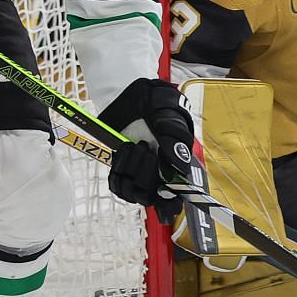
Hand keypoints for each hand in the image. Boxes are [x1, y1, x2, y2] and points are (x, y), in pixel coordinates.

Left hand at [100, 78, 196, 220]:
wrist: (128, 91)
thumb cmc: (155, 100)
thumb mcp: (169, 113)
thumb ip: (175, 139)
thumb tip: (179, 168)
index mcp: (177, 161)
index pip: (179, 193)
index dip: (172, 203)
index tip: (166, 204)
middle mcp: (160, 171)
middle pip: (153, 196)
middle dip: (146, 174)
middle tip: (145, 148)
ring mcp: (140, 171)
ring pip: (135, 192)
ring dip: (130, 169)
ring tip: (133, 146)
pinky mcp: (122, 168)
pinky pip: (117, 185)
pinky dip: (117, 170)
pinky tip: (122, 152)